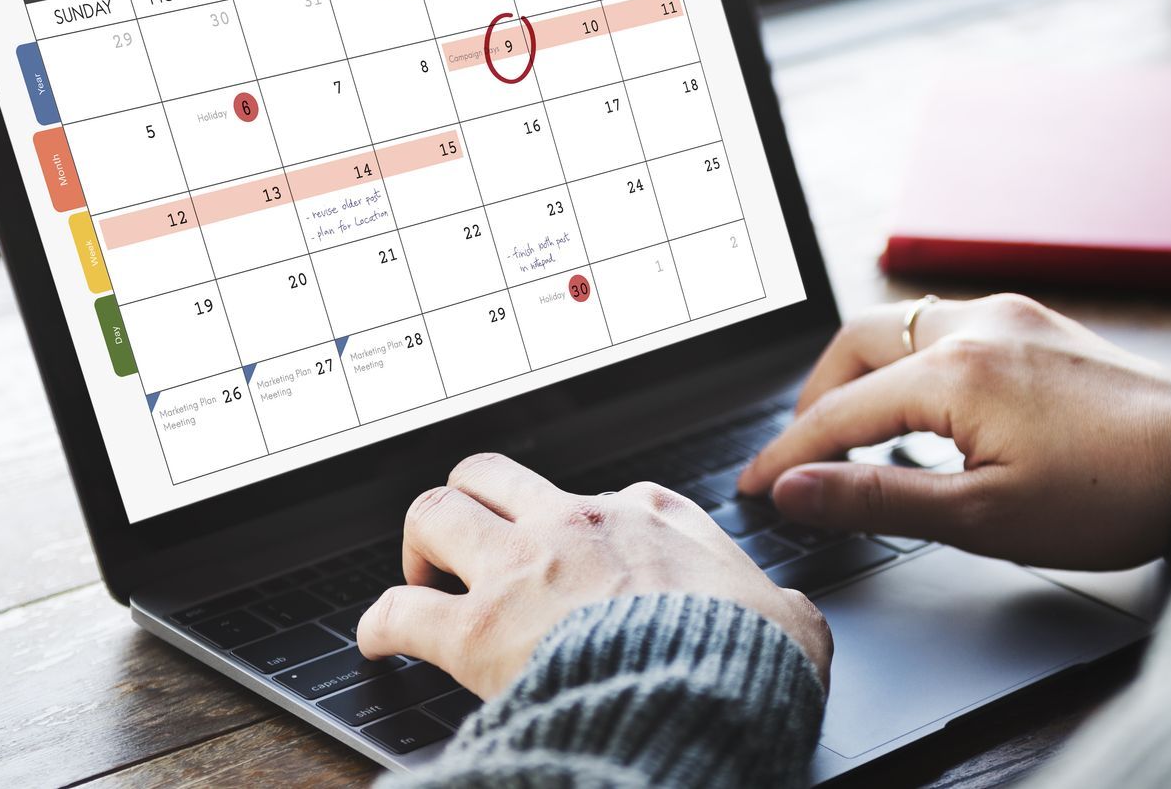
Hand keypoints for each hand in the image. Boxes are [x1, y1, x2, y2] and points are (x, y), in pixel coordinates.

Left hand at [358, 453, 831, 698]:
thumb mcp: (788, 617)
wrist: (707, 695)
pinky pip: (399, 610)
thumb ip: (777, 605)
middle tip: (470, 544)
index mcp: (651, 515)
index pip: (599, 496)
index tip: (573, 559)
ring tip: (420, 575)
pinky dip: (380, 622)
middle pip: (492, 474)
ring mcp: (522, 569)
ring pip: (435, 511)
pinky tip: (379, 639)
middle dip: (472, 501)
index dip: (578, 528)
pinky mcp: (477, 628)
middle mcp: (577, 523)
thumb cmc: (748, 659)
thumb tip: (791, 618)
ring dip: (421, 543)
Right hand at [737, 294, 1170, 569]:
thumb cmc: (1110, 495)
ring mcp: (1010, 316)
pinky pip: (947, 328)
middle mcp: (976, 324)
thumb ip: (878, 497)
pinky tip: (923, 411)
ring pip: (901, 326)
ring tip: (855, 436)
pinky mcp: (1037, 324)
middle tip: (802, 455)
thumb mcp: (982, 518)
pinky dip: (911, 364)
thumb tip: (797, 490)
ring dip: (865, 375)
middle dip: (817, 397)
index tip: (754, 487)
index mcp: (955, 371)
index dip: (789, 454)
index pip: (839, 412)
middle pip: (857, 343)